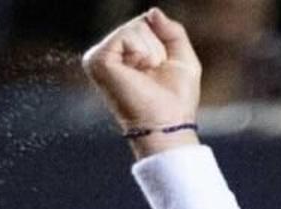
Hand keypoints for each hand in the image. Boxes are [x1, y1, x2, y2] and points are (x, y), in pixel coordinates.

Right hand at [80, 8, 201, 133]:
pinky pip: (127, 34)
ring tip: (145, 75)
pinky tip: (138, 71)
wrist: (167, 124)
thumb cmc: (176, 99)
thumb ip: (172, 30)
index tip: (159, 70)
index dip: (162, 44)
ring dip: (151, 52)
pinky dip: (141, 52)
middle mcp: (110, 55)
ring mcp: (100, 57)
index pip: (146, 24)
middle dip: (157, 48)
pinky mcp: (97, 59)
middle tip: (152, 75)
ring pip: (135, 28)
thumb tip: (152, 11)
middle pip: (141, 23)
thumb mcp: (183, 57)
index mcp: (125, 55)